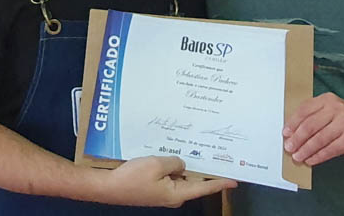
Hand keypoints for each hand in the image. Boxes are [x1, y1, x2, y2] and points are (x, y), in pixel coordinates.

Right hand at [99, 155, 236, 207]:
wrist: (108, 187)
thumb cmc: (132, 178)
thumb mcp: (157, 164)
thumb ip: (175, 162)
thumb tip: (182, 163)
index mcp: (177, 193)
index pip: (204, 188)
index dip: (220, 183)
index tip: (234, 180)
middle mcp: (173, 195)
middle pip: (193, 181)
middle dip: (203, 168)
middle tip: (214, 154)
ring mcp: (163, 192)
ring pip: (180, 176)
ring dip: (185, 165)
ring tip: (194, 149)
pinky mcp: (154, 187)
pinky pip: (169, 175)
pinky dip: (172, 166)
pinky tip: (172, 153)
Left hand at [282, 93, 343, 165]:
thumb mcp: (329, 110)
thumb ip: (313, 116)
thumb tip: (291, 132)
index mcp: (327, 99)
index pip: (305, 110)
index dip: (293, 123)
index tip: (285, 133)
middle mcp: (337, 109)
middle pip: (310, 125)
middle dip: (297, 139)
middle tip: (289, 148)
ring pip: (319, 139)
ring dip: (306, 150)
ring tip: (298, 157)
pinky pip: (330, 150)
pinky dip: (318, 156)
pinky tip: (311, 160)